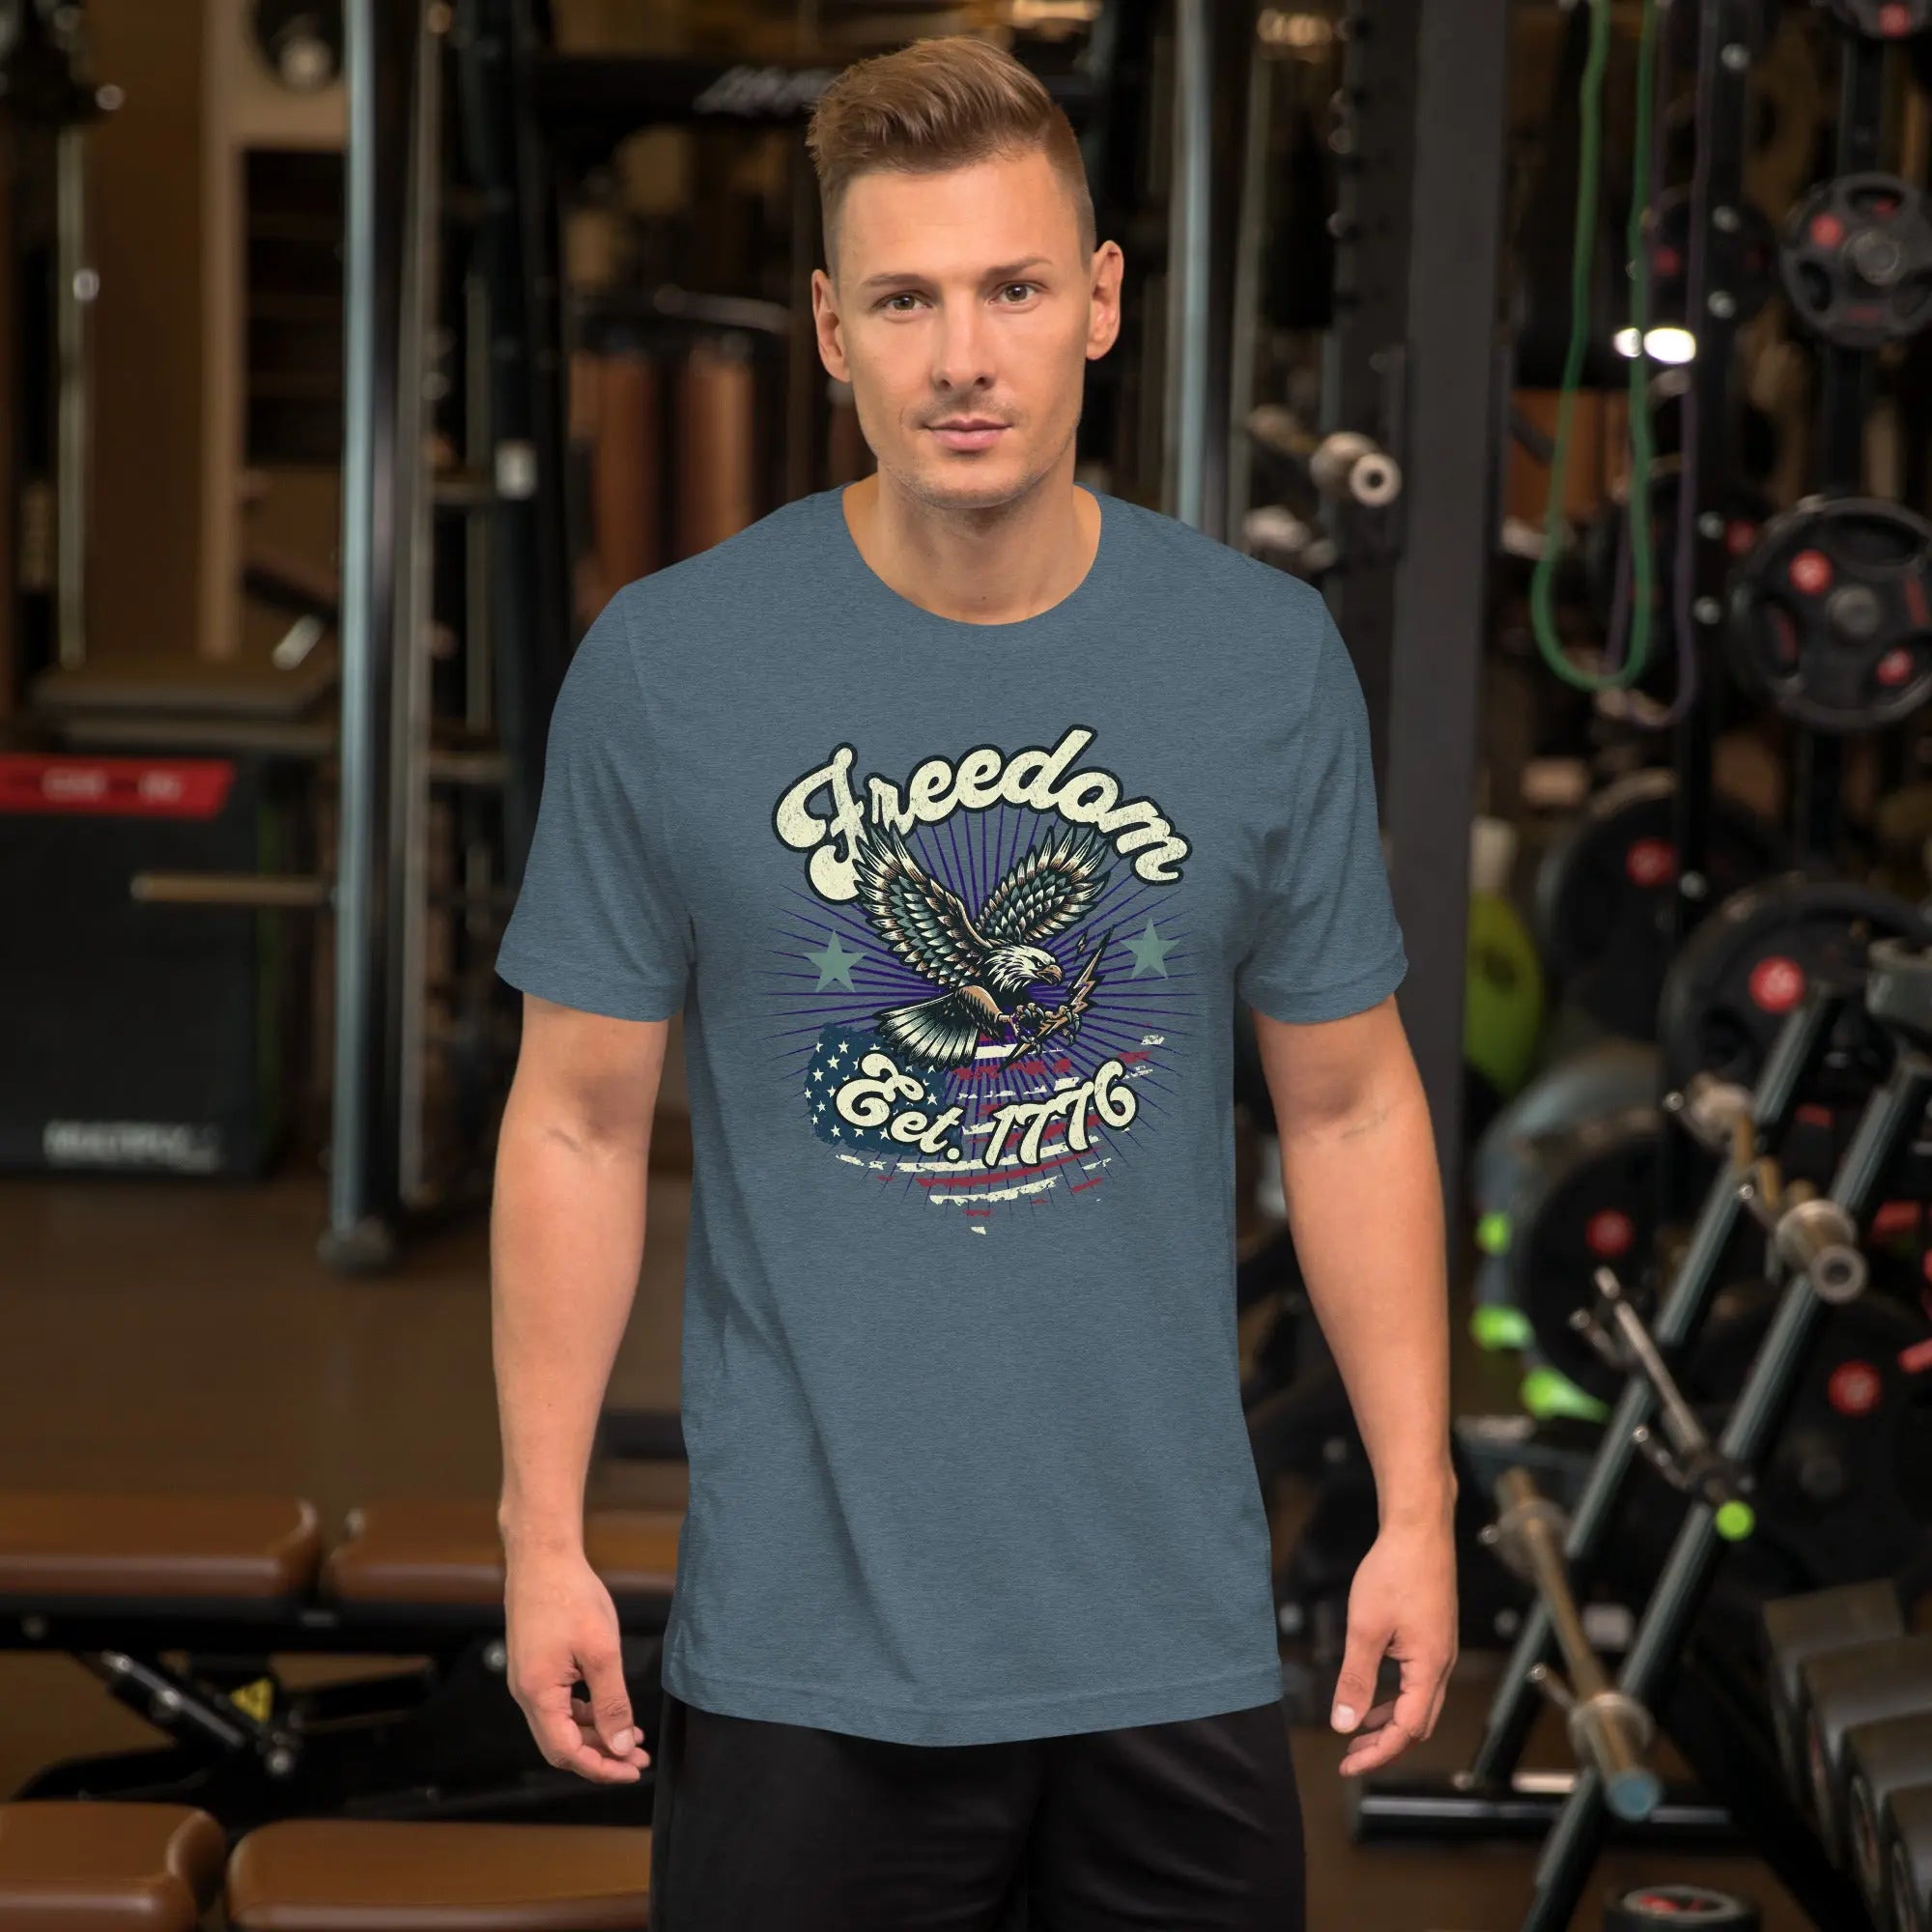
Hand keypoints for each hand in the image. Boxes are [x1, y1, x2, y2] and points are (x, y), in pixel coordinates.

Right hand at [505, 1544, 650, 1782]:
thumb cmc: (571, 1597)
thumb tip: (620, 1746)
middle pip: (562, 1744)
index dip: (600, 1767)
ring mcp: (528, 1680)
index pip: (567, 1752)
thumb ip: (612, 1703)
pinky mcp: (535, 1666)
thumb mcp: (601, 1652)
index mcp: (538, 1695)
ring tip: (632, 1736)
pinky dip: (585, 1713)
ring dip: (595, 1734)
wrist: (543, 1557)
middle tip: (637, 1757)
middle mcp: (526, 1694)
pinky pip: (558, 1704)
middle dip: (601, 1755)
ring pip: (561, 1725)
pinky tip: (609, 1709)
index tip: (631, 1770)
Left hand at [1331, 1515, 1457, 1776]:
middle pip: (1417, 1724)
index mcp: (1429, 1668)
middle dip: (1385, 1745)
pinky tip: (1373, 1693)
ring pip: (1419, 1704)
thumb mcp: (1366, 1628)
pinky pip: (1417, 1682)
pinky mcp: (1433, 1636)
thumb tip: (1344, 1724)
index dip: (1377, 1753)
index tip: (1347, 1765)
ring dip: (1390, 1722)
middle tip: (1350, 1756)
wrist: (1419, 1529)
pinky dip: (1395, 1697)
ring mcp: (1440, 1650)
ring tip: (1358, 1731)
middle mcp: (1441, 1665)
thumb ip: (1356, 1679)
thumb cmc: (1395, 1572)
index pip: (1406, 1730)